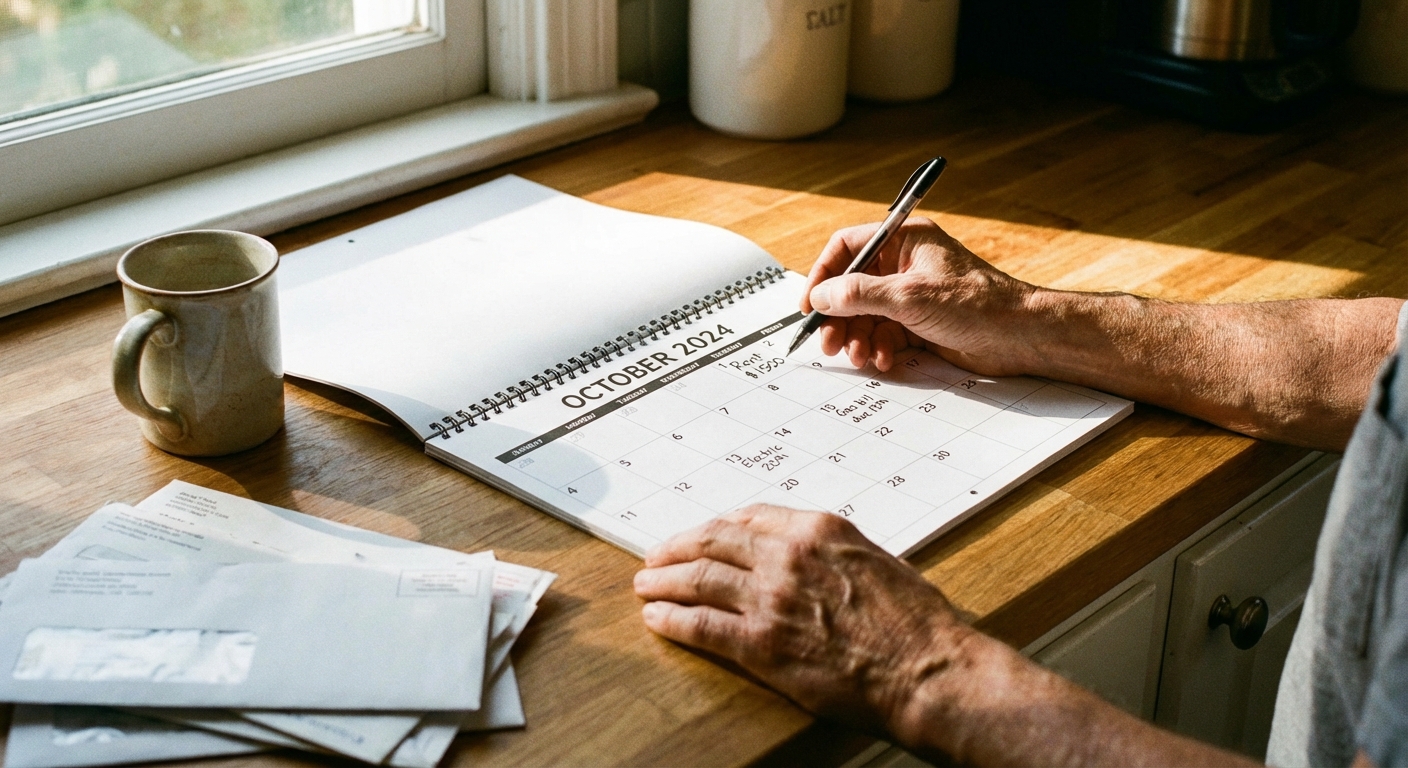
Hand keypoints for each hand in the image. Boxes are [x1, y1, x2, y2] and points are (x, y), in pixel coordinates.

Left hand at [633, 505, 974, 737]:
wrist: (929, 670)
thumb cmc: (916, 622)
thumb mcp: (875, 560)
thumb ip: (830, 551)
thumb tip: (801, 554)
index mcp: (818, 529)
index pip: (747, 518)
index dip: (713, 527)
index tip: (697, 535)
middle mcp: (788, 555)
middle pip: (712, 542)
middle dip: (676, 548)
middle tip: (655, 557)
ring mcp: (772, 599)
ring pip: (698, 580)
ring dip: (664, 582)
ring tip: (646, 586)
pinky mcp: (762, 644)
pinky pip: (702, 626)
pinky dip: (673, 620)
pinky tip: (658, 620)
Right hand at [803, 218, 1038, 374]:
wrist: (1019, 337)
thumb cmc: (976, 304)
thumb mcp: (909, 296)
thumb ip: (859, 295)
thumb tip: (821, 296)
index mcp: (903, 240)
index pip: (847, 248)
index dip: (823, 275)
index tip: (810, 305)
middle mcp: (904, 264)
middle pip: (851, 287)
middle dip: (838, 317)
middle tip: (828, 343)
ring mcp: (910, 295)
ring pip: (864, 315)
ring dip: (856, 338)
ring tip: (858, 357)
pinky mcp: (918, 323)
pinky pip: (883, 335)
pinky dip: (878, 349)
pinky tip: (884, 360)